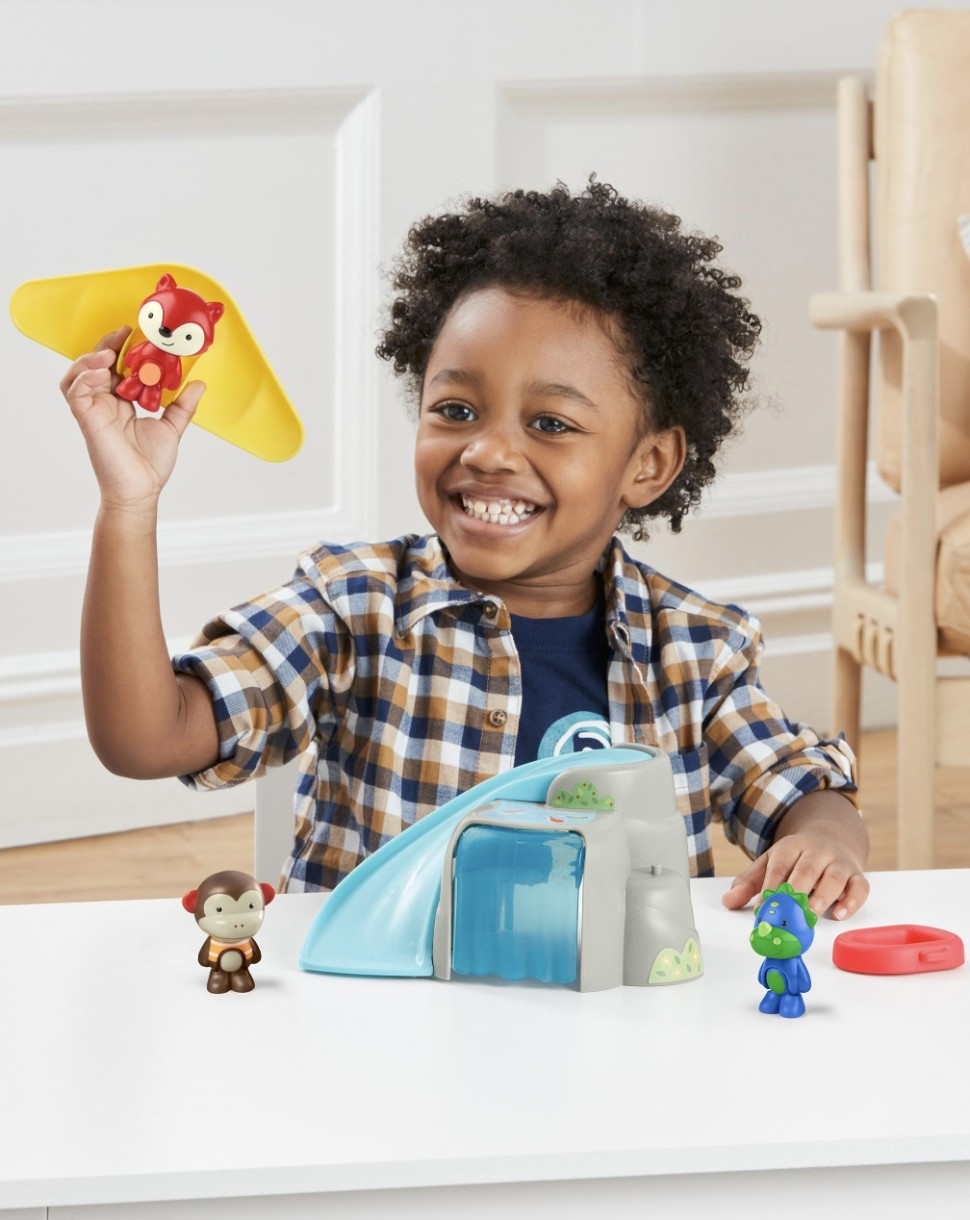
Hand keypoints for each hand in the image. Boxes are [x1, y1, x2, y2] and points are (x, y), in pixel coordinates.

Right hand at [61, 328, 204, 511]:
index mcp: (121, 402)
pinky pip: (75, 391)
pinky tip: (102, 372)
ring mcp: (93, 411)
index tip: (134, 333)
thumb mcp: (171, 427)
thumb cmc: (150, 465)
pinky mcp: (87, 419)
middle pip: (94, 365)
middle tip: (123, 333)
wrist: (141, 491)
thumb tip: (199, 384)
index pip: (115, 367)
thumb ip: (182, 405)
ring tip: (108, 353)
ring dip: (89, 359)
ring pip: (78, 374)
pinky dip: (85, 377)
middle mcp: (104, 403)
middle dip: (105, 345)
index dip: (120, 348)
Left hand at [722, 832, 869, 920]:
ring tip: (809, 916)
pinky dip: (852, 901)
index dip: (771, 885)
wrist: (831, 837)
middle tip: (787, 913)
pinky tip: (839, 914)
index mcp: (792, 846)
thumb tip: (728, 901)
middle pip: (807, 869)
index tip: (763, 906)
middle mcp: (817, 851)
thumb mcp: (770, 862)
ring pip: (833, 878)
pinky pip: (859, 887)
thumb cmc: (796, 858)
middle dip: (797, 891)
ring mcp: (839, 862)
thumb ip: (750, 882)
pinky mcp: (856, 875)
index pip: (780, 864)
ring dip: (821, 898)